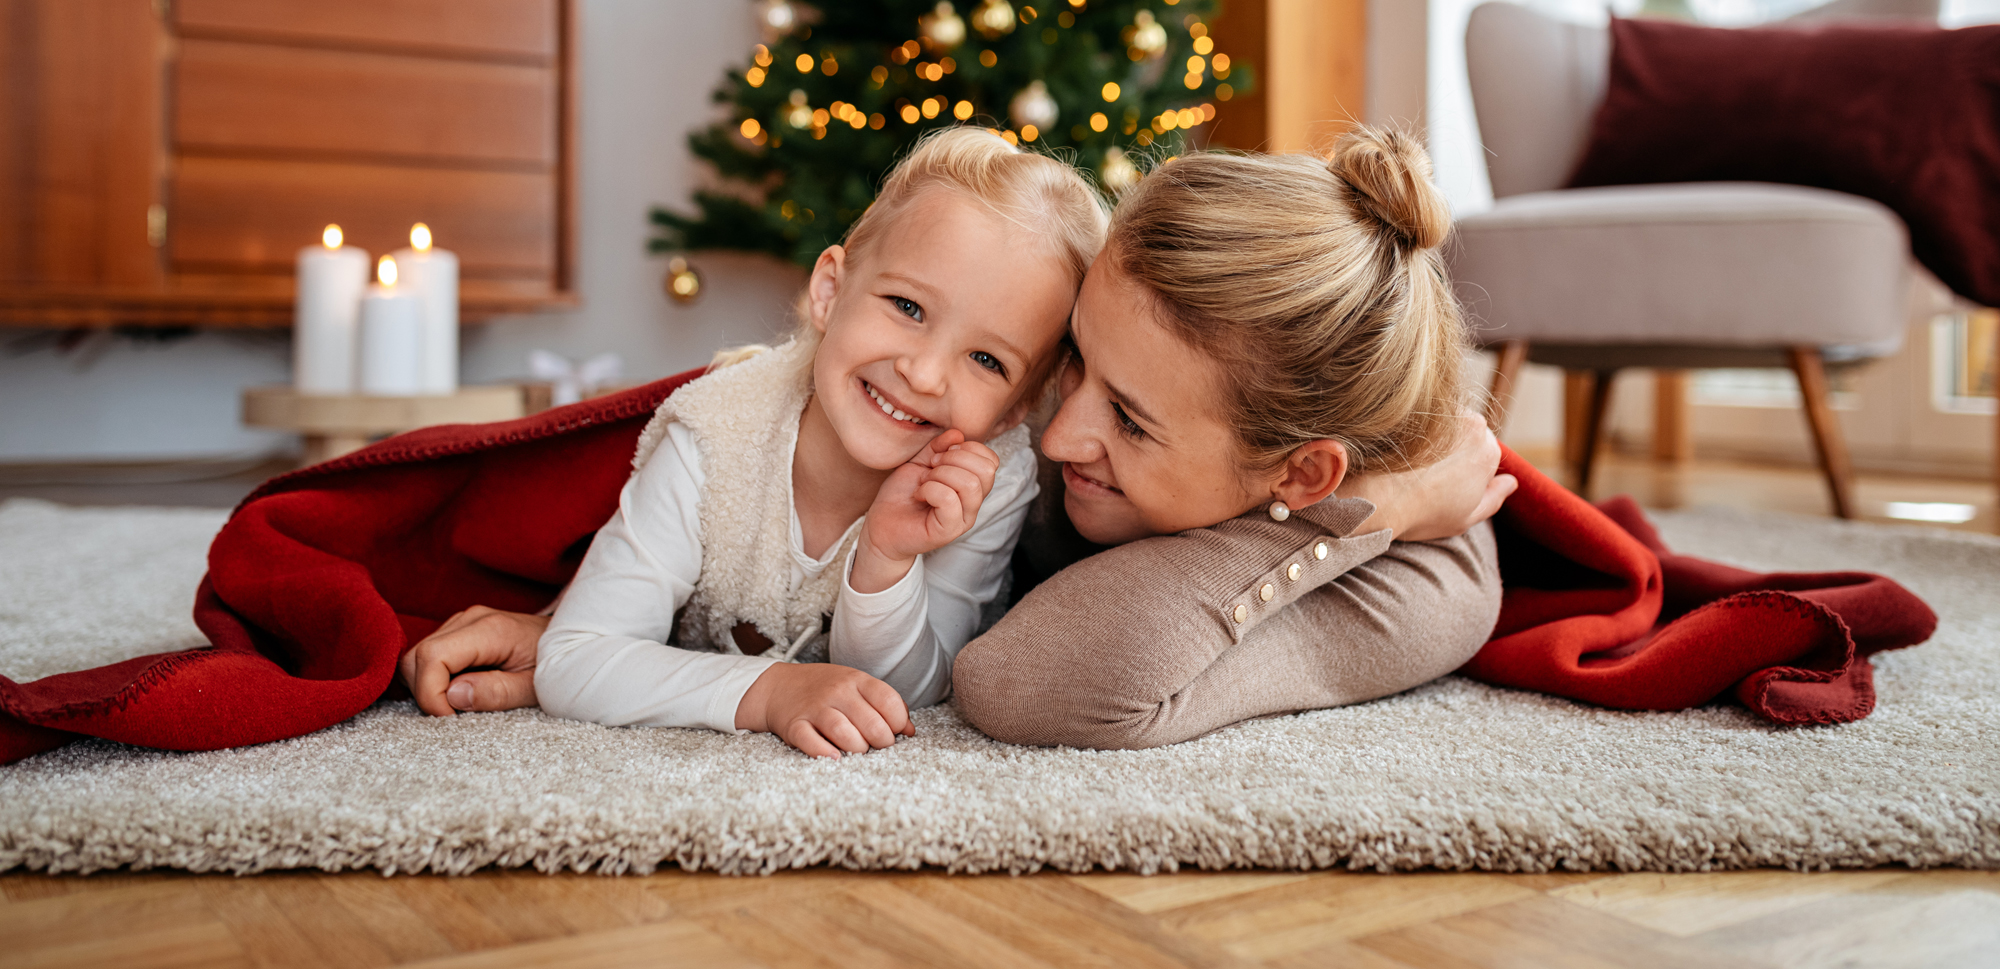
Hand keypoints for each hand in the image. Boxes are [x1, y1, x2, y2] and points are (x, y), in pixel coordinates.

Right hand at [397, 605, 547, 715]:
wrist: (575, 642)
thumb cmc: (559, 666)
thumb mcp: (535, 688)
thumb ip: (496, 692)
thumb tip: (452, 696)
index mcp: (490, 629)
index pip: (432, 656)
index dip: (430, 694)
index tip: (450, 719)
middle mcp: (471, 618)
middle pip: (417, 656)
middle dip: (426, 693)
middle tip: (456, 717)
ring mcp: (463, 621)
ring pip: (417, 656)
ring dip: (428, 687)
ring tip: (462, 704)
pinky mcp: (461, 630)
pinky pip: (429, 655)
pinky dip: (433, 679)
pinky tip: (460, 692)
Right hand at [734, 662, 914, 757]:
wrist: (778, 687)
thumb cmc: (825, 690)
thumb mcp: (857, 686)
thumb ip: (885, 704)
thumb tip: (910, 731)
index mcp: (857, 680)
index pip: (889, 702)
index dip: (898, 723)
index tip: (894, 731)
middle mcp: (837, 692)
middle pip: (872, 724)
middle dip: (881, 743)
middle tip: (876, 745)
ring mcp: (815, 709)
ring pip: (846, 735)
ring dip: (858, 749)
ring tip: (857, 750)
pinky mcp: (794, 726)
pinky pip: (812, 744)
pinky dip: (825, 754)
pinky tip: (834, 757)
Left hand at [852, 429, 998, 592]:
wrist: (881, 525)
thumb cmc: (902, 495)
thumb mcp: (920, 462)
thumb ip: (938, 447)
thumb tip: (957, 434)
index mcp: (972, 488)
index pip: (991, 461)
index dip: (968, 448)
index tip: (941, 454)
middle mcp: (973, 505)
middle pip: (986, 471)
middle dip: (954, 459)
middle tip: (931, 467)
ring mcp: (963, 520)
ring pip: (970, 484)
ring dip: (941, 474)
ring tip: (924, 482)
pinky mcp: (948, 531)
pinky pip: (949, 499)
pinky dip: (930, 489)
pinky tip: (919, 494)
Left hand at [1336, 409, 1517, 541]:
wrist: (1376, 496)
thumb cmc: (1421, 513)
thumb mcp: (1465, 517)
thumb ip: (1494, 497)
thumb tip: (1510, 482)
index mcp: (1489, 451)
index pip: (1485, 454)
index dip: (1465, 470)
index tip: (1443, 483)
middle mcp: (1472, 423)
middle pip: (1467, 433)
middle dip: (1451, 448)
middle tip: (1424, 472)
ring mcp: (1444, 410)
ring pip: (1444, 421)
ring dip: (1431, 435)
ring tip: (1408, 460)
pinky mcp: (1414, 404)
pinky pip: (1419, 411)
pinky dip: (1410, 425)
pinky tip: (1395, 447)